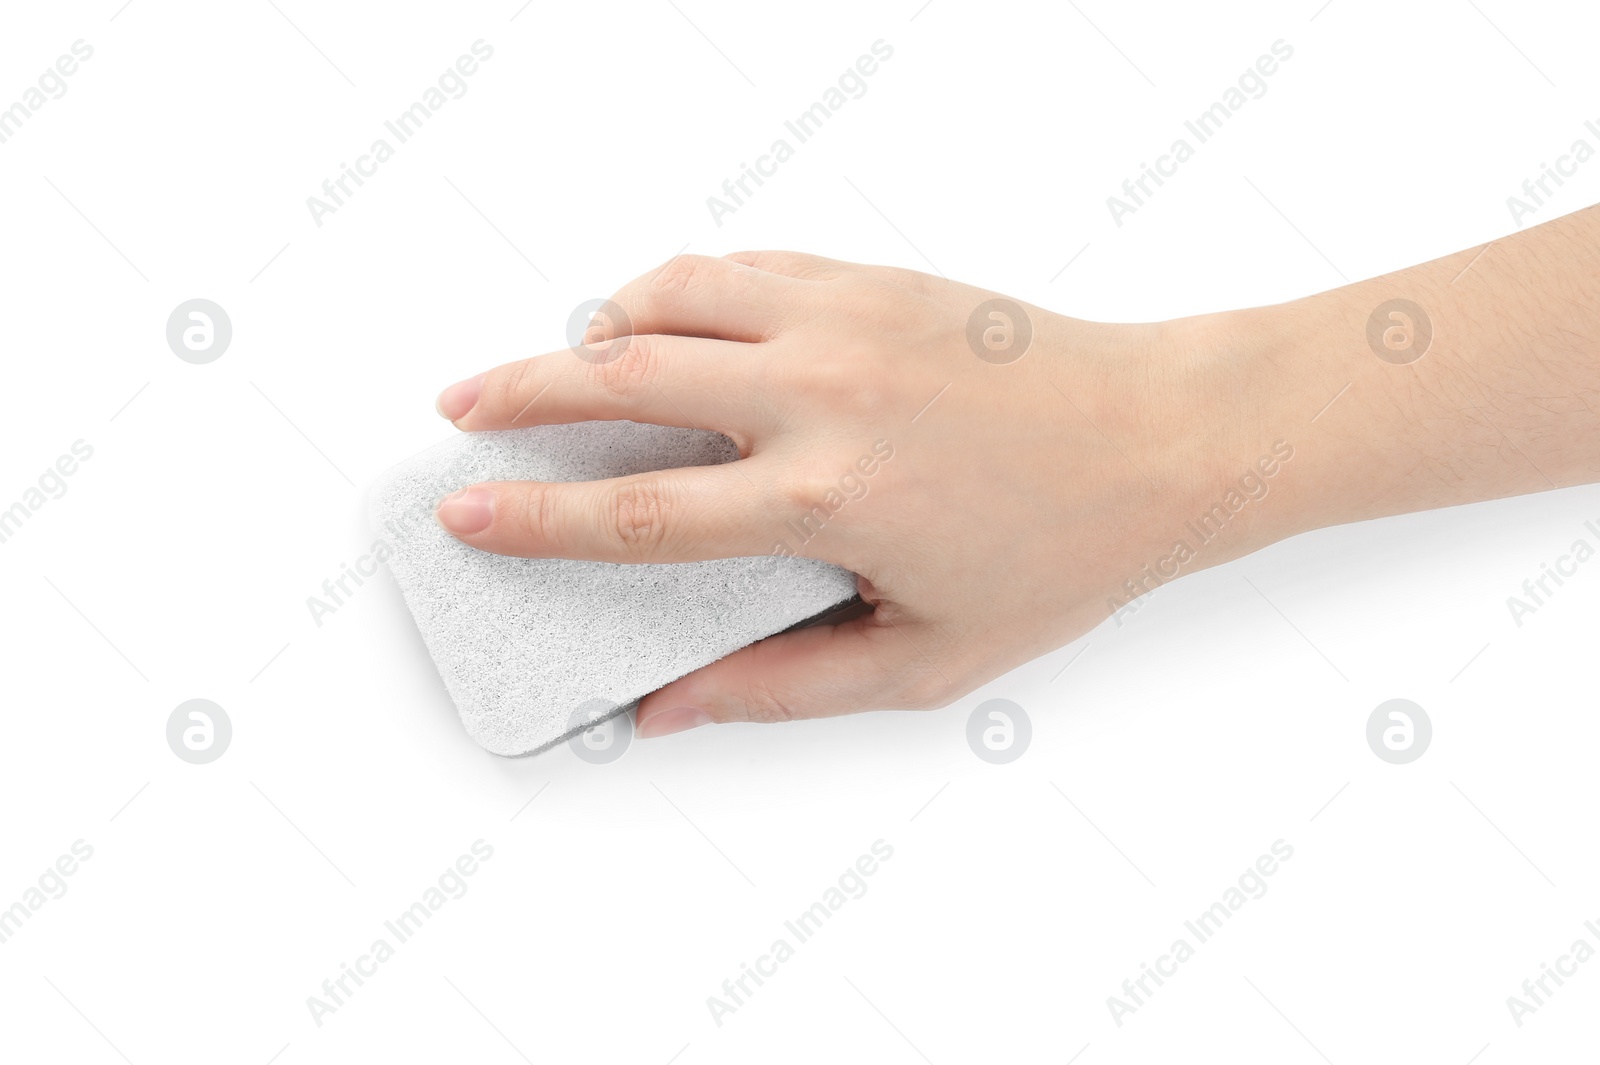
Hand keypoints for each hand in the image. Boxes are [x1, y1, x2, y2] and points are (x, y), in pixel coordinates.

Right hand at [432, 251, 1252, 735]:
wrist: (1161, 440)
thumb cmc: (1062, 553)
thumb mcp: (925, 658)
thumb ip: (783, 686)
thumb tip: (669, 710)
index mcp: (825, 500)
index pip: (635, 515)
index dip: (533, 520)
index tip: (466, 514)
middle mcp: (818, 395)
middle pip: (617, 380)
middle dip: (516, 394)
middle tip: (461, 413)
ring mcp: (842, 320)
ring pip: (665, 297)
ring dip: (588, 327)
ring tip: (551, 363)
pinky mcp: (869, 277)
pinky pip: (736, 264)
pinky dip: (673, 287)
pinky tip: (655, 318)